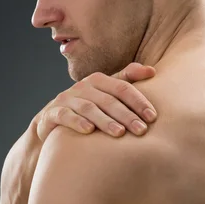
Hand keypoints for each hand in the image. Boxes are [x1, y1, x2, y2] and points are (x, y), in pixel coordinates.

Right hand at [34, 62, 157, 143]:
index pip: (122, 87)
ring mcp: (66, 99)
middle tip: (142, 130)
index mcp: (98, 80)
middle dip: (126, 115)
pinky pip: (65, 116)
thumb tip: (152, 70)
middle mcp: (83, 87)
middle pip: (108, 100)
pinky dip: (77, 122)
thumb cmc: (87, 108)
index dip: (138, 101)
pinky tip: (89, 131)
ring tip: (120, 133)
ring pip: (88, 108)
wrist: (51, 123)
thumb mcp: (106, 93)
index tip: (153, 117)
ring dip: (105, 120)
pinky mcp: (52, 113)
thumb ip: (127, 81)